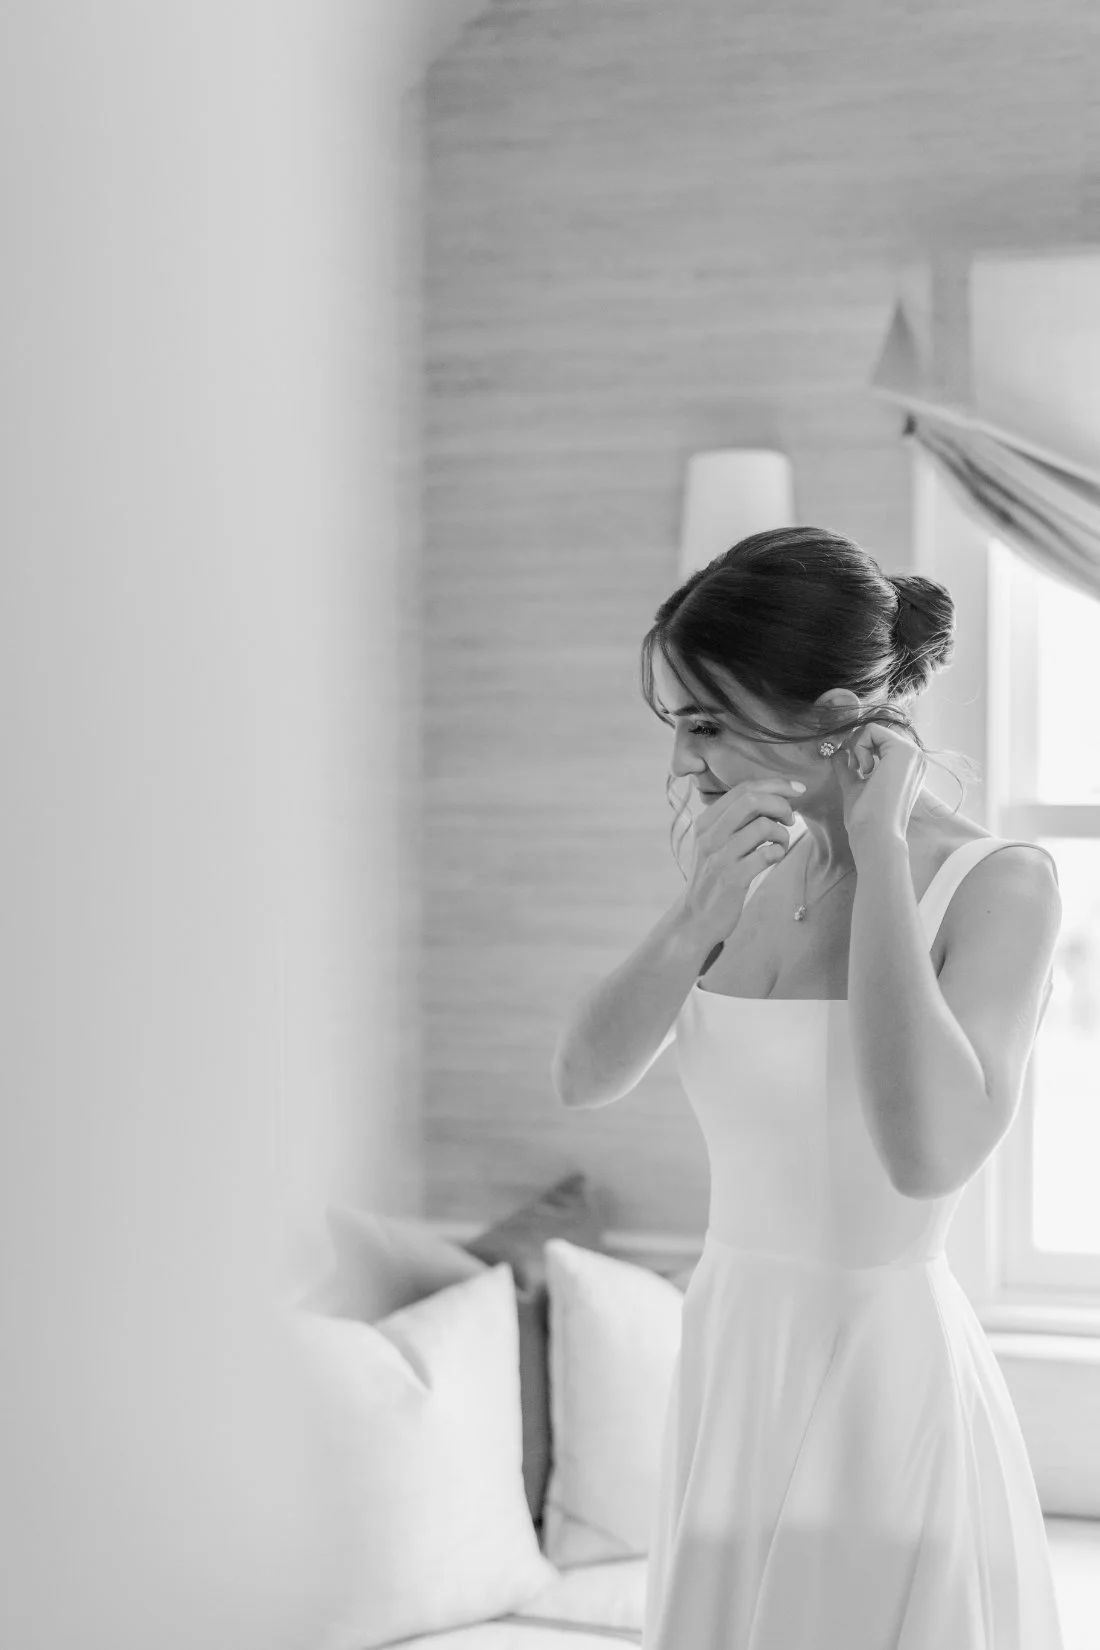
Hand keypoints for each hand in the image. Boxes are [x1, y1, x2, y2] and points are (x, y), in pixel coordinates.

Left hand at [837, 721, 926, 852]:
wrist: (876, 834)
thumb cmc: (867, 818)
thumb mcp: (855, 786)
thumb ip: (849, 769)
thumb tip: (837, 753)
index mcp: (907, 767)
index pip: (879, 741)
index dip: (860, 749)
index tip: (854, 768)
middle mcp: (915, 758)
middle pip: (876, 732)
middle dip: (858, 746)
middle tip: (857, 770)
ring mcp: (913, 753)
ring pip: (874, 729)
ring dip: (859, 748)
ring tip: (864, 773)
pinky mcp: (904, 750)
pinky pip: (871, 730)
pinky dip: (859, 747)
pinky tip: (867, 770)